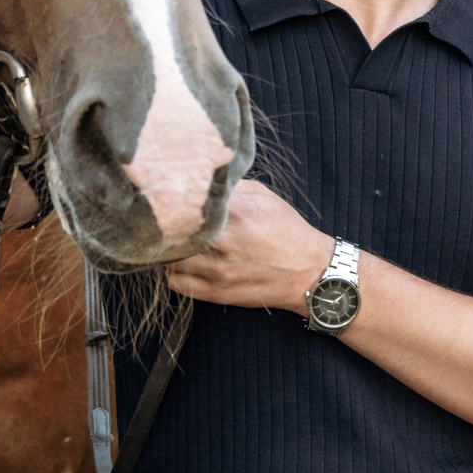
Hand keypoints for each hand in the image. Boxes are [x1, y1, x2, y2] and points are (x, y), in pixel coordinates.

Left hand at [163, 181, 331, 311]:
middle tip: (164, 217)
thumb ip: (231, 187)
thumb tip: (199, 179)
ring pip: (168, 258)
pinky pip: (175, 282)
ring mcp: (218, 271)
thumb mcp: (263, 197)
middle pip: (172, 229)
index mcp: (237, 212)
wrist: (309, 273)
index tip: (168, 193)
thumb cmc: (286, 231)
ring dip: (168, 248)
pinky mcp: (215, 293)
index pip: (187, 199)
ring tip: (175, 240)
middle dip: (167, 222)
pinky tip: (184, 262)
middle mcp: (224, 242)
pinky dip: (173, 272)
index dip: (174, 196)